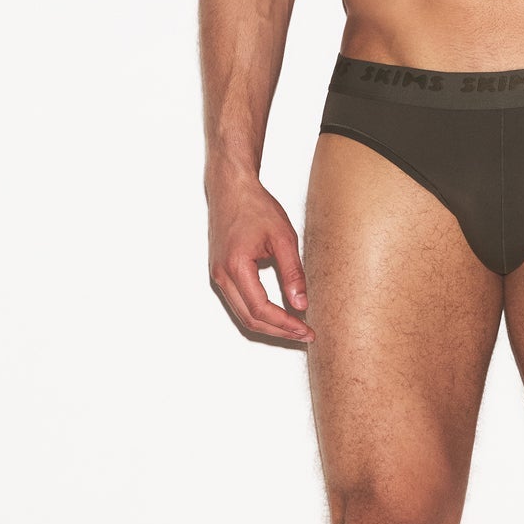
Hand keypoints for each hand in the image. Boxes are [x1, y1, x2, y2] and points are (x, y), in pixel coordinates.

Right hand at [207, 171, 314, 343]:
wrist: (231, 188)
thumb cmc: (254, 206)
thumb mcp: (283, 238)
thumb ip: (293, 273)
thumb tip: (301, 304)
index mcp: (235, 266)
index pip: (261, 309)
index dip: (285, 324)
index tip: (305, 330)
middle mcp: (221, 275)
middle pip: (250, 319)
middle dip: (279, 331)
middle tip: (304, 335)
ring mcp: (218, 275)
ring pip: (242, 314)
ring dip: (269, 325)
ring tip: (294, 328)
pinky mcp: (220, 272)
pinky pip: (239, 302)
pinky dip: (258, 313)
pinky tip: (278, 313)